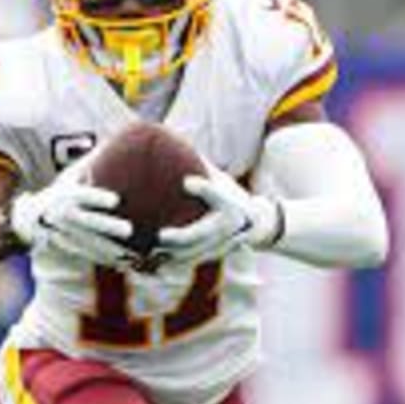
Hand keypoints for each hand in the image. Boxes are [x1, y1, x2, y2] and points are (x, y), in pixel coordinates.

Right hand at [8, 170, 135, 266]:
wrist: (29, 220)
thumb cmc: (60, 193)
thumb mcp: (69, 176)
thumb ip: (90, 163)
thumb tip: (113, 142)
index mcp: (65, 194)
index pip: (81, 195)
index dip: (97, 197)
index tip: (115, 200)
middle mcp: (63, 215)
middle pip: (86, 221)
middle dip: (107, 226)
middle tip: (129, 230)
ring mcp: (63, 234)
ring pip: (88, 243)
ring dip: (110, 249)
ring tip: (131, 253)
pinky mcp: (67, 248)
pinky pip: (87, 255)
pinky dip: (104, 259)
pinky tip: (122, 262)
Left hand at [155, 163, 281, 265]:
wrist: (256, 223)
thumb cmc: (231, 194)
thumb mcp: (221, 179)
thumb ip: (200, 165)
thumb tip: (171, 141)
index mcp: (231, 204)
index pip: (218, 195)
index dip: (205, 189)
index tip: (187, 182)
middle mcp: (229, 227)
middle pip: (204, 234)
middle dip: (182, 237)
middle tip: (160, 235)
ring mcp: (222, 245)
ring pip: (194, 254)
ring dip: (171, 254)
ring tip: (148, 250)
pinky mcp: (214, 256)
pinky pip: (189, 262)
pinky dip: (170, 262)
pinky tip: (150, 260)